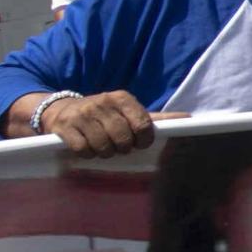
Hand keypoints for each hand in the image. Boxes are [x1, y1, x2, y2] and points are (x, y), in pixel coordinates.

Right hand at [36, 90, 157, 158]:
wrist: (63, 110)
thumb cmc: (105, 115)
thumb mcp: (129, 112)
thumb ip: (157, 118)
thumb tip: (188, 119)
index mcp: (122, 98)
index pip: (143, 125)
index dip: (143, 140)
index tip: (139, 142)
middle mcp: (102, 103)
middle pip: (123, 138)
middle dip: (123, 148)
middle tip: (118, 145)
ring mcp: (82, 114)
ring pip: (103, 146)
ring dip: (105, 152)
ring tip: (102, 146)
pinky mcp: (65, 127)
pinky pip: (83, 150)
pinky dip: (87, 153)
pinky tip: (86, 146)